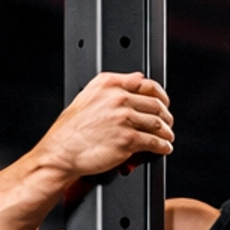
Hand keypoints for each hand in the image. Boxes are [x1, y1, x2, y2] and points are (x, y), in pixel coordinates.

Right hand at [32, 69, 174, 183]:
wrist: (61, 151)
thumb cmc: (71, 129)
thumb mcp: (88, 96)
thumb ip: (113, 87)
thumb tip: (137, 78)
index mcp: (109, 84)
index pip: (145, 84)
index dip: (160, 95)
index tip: (163, 103)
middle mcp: (118, 98)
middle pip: (156, 104)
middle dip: (165, 116)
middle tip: (167, 123)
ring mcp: (124, 118)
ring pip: (158, 123)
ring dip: (167, 132)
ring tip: (168, 137)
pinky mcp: (128, 139)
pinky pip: (154, 142)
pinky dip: (163, 146)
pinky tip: (164, 148)